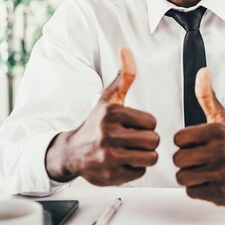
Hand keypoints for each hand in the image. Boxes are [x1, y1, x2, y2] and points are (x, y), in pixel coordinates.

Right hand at [45, 47, 159, 185]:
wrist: (71, 152)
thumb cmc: (96, 123)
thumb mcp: (108, 98)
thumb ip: (124, 75)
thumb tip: (126, 49)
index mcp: (111, 113)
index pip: (152, 122)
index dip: (145, 124)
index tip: (132, 125)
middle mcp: (108, 134)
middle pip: (153, 141)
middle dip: (146, 141)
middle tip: (133, 139)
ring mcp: (108, 157)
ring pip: (150, 157)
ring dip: (144, 155)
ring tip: (131, 150)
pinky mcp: (110, 176)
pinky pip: (140, 172)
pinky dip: (135, 169)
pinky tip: (123, 162)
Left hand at [173, 68, 224, 205]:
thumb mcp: (222, 118)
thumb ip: (207, 96)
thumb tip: (202, 71)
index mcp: (218, 131)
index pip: (178, 138)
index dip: (183, 143)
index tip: (195, 144)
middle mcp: (221, 151)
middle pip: (178, 159)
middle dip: (185, 161)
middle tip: (198, 159)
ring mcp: (222, 173)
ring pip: (182, 177)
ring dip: (189, 176)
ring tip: (203, 170)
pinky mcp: (221, 193)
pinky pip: (191, 192)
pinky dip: (197, 189)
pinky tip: (209, 181)